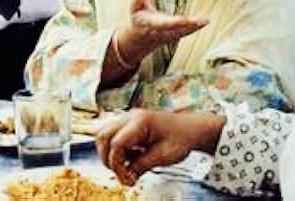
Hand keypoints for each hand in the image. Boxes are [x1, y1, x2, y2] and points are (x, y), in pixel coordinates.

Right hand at [96, 109, 225, 185]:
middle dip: (108, 158)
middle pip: (103, 136)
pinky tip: (132, 156)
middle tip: (123, 173)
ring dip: (110, 153)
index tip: (127, 177)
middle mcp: (130, 117)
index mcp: (140, 121)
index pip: (116, 143)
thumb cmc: (182, 138)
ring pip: (104, 135)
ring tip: (128, 164)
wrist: (191, 129)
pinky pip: (112, 136)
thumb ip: (141, 166)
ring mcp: (128, 119)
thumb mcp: (163, 156)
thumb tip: (126, 176)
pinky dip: (117, 150)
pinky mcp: (129, 125)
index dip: (117, 164)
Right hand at [117, 0, 208, 64]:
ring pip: (184, 32)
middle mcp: (162, 32)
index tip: (183, 20)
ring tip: (206, 20)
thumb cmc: (138, 21)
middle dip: (189, 25)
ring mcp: (169, 35)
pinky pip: (187, 32)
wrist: (140, 40)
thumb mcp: (134, 9)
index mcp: (151, 24)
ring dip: (196, 26)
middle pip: (177, 29)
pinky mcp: (175, 35)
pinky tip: (206, 21)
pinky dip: (196, 27)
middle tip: (202, 20)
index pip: (163, 24)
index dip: (173, 22)